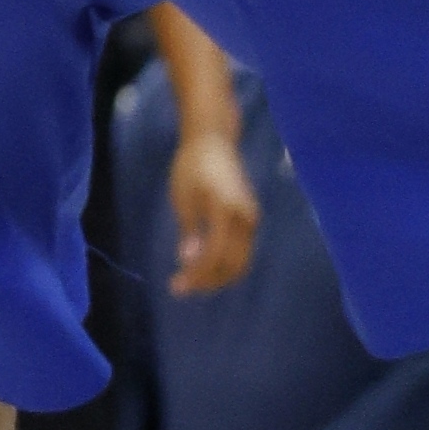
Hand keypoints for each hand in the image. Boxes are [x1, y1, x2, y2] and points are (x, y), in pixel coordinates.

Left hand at [167, 125, 259, 293]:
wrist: (213, 141)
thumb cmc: (192, 165)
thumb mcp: (183, 197)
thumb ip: (189, 231)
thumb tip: (189, 261)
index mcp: (226, 209)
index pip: (215, 253)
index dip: (197, 273)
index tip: (177, 285)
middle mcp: (245, 217)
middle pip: (233, 263)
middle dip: (209, 280)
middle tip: (183, 288)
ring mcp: (251, 219)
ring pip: (240, 260)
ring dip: (218, 275)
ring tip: (192, 282)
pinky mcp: (250, 219)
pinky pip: (241, 250)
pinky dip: (225, 263)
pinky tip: (205, 267)